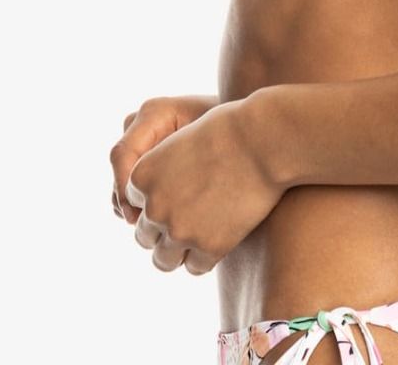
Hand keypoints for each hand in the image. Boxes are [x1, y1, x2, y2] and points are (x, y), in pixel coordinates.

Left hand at [124, 95, 284, 274]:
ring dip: (178, 250)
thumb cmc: (230, 129)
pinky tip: (220, 238)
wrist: (264, 141)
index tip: (177, 195)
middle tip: (190, 217)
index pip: (133, 204)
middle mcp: (155, 207)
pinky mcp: (210, 248)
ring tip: (200, 236)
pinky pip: (195, 267)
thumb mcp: (183, 139)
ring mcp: (181, 231)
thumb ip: (163, 169)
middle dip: (163, 230)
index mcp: (142, 176)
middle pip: (145, 236)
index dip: (156, 200)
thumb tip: (157, 197)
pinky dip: (205, 257)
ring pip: (164, 260)